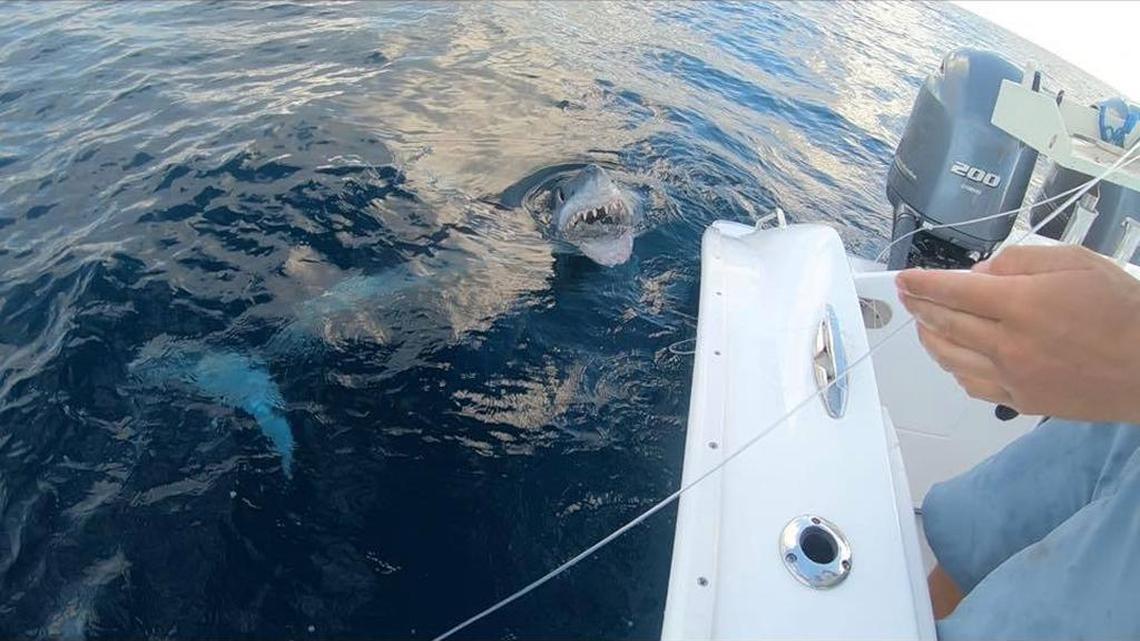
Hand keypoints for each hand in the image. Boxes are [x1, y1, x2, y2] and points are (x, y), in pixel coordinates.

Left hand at [896, 245, 1139, 422]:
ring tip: (922, 323)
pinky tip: (953, 356)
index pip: (953, 291)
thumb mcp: (1076, 263)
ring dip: (930, 338)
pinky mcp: (1022, 400)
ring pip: (951, 358)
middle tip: (907, 296)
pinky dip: (955, 368)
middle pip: (945, 324)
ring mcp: (1013, 377)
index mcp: (1022, 305)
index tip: (905, 279)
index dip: (923, 284)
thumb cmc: (1122, 311)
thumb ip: (1020, 262)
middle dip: (919, 307)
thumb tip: (979, 274)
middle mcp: (1010, 344)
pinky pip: (972, 384)